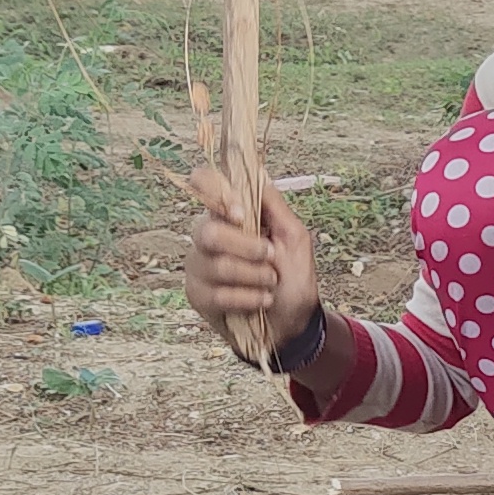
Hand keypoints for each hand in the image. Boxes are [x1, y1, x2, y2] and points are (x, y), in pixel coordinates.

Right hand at [183, 188, 319, 364]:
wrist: (293, 324)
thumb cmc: (294, 278)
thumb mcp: (295, 237)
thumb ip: (273, 205)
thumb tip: (258, 170)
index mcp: (230, 215)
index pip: (204, 183)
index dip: (216, 192)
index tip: (242, 214)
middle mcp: (207, 236)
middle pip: (208, 231)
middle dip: (247, 248)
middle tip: (270, 258)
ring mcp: (199, 266)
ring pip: (217, 265)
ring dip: (255, 277)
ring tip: (270, 284)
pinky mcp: (198, 295)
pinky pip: (218, 294)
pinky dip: (249, 298)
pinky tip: (261, 301)